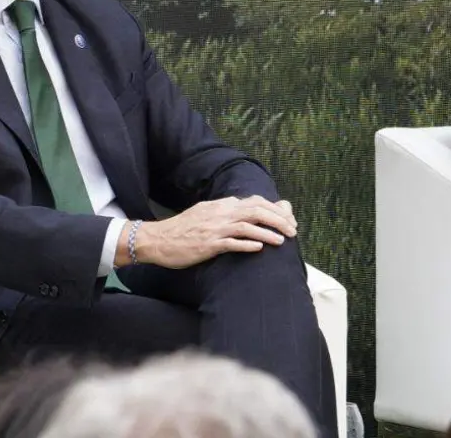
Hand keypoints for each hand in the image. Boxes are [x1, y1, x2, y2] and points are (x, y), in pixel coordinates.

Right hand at [127, 195, 296, 269]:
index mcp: (221, 205)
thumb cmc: (182, 229)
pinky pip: (231, 243)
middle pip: (256, 211)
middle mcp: (220, 213)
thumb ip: (224, 208)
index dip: (275, 210)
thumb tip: (241, 204)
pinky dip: (247, 244)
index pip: (254, 202)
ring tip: (282, 240)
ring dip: (267, 232)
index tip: (288, 219)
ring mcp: (214, 229)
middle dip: (278, 219)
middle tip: (293, 230)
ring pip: (247, 226)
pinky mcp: (208, 245)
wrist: (157, 240)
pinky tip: (259, 248)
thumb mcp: (205, 212)